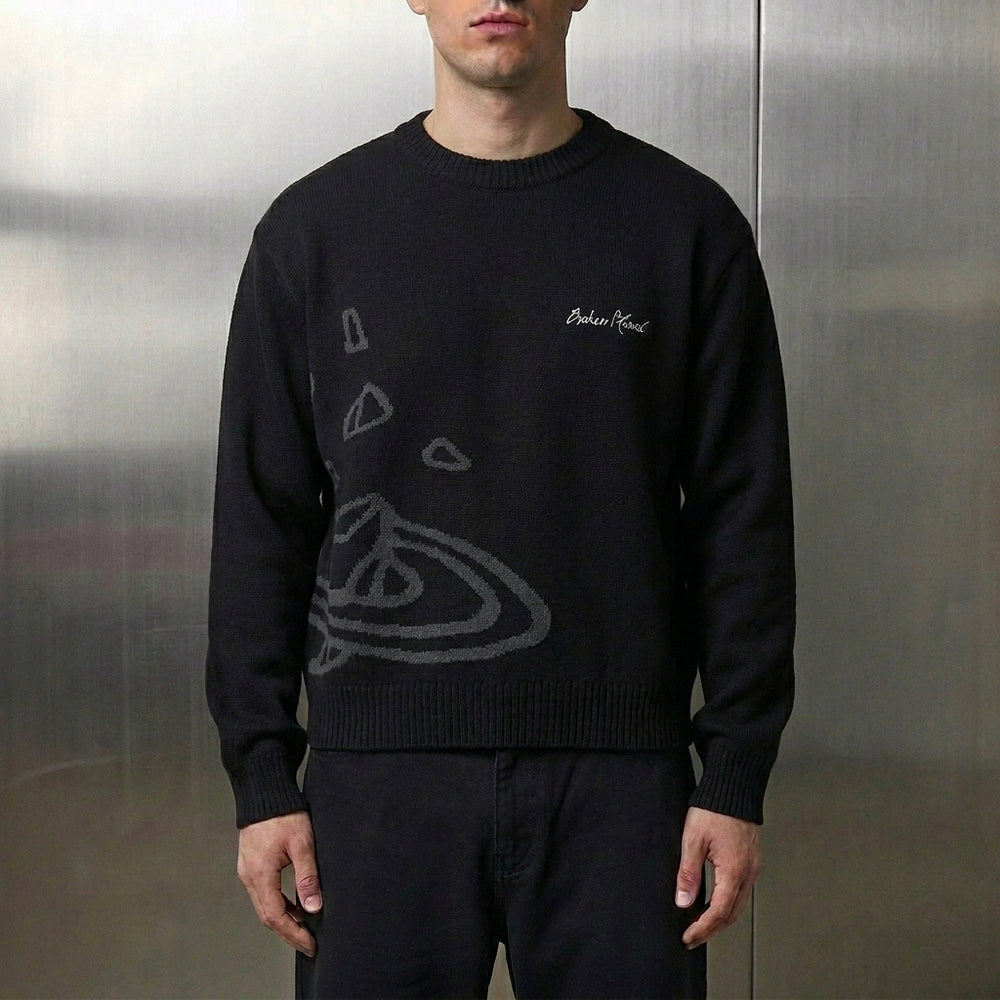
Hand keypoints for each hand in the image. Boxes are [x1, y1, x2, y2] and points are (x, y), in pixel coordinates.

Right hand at [237, 810, 322, 956]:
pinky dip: (279, 903)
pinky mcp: (252, 864)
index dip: (294, 934)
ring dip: (284, 919)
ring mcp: (248, 871)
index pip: (276, 916)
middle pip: (267, 916)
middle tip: (309, 944)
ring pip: (264, 905)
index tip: (310, 944)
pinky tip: (295, 904)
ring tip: (305, 928)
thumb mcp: (302, 844)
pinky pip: (264, 892)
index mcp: (260, 875)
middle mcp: (249, 877)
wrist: (264, 791)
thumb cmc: (283, 813)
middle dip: (289, 932)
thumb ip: (307, 877)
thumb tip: (314, 908)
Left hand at [674, 806, 760, 948]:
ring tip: (702, 926)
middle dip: (712, 930)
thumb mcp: (693, 839)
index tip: (688, 937)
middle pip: (732, 914)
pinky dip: (728, 904)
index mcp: (734, 870)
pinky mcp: (751, 861)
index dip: (703, 928)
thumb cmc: (714, 809)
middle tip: (693, 938)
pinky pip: (741, 891)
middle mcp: (748, 872)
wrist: (733, 788)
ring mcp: (752, 867)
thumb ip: (688, 873)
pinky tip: (715, 903)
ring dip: (721, 919)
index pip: (718, 911)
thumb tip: (683, 901)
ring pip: (739, 904)